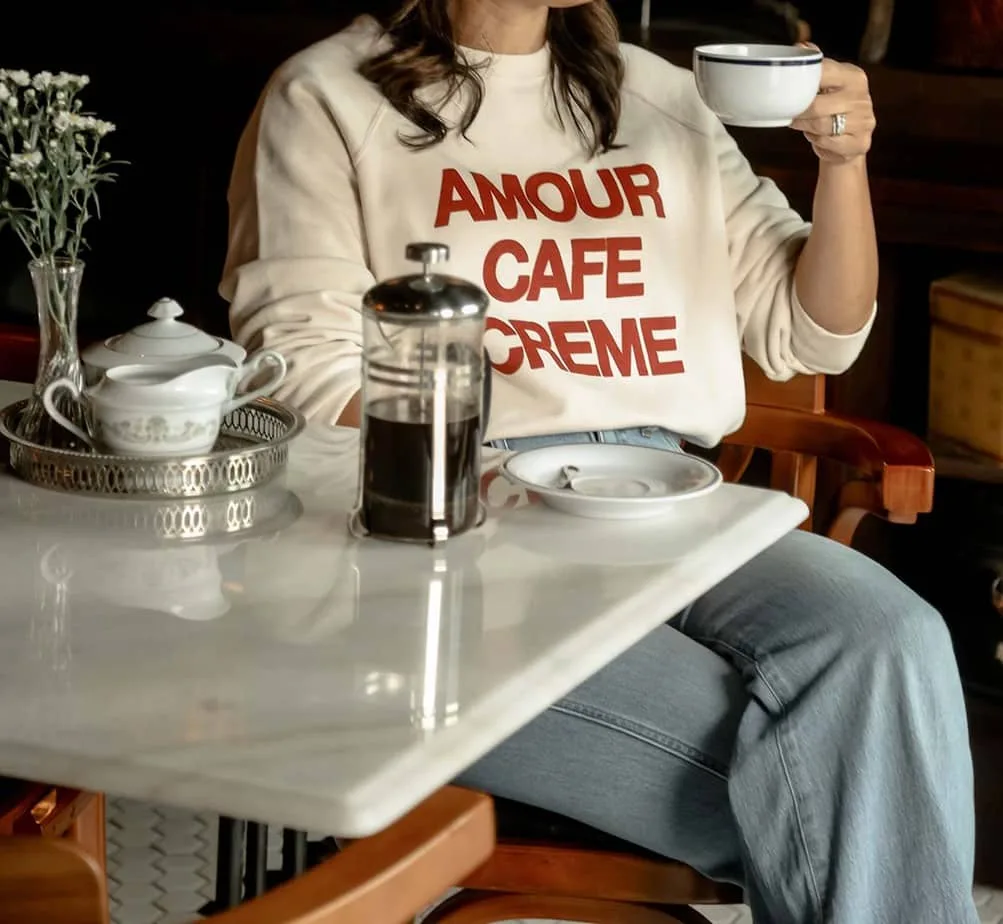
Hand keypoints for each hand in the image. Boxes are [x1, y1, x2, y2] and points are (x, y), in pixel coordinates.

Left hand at [789, 46, 875, 164]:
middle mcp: (862, 97)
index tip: (789, 90)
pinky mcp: (861, 143)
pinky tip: (817, 139)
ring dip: (806, 128)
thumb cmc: (833, 109)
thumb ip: (816, 67)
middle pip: (817, 106)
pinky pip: (828, 144)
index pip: (824, 73)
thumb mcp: (828, 85)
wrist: (850, 142)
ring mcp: (864, 121)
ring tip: (803, 125)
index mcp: (854, 76)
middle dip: (799, 113)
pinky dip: (818, 143)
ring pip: (821, 127)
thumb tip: (800, 46)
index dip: (803, 83)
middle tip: (790, 114)